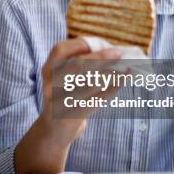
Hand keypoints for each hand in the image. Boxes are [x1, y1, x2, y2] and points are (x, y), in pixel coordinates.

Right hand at [14, 38, 122, 173]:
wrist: (54, 131)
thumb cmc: (65, 98)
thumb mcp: (63, 79)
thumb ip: (78, 66)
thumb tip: (110, 51)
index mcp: (47, 69)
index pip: (60, 50)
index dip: (80, 44)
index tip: (100, 42)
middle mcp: (50, 83)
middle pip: (76, 66)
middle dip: (100, 58)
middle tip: (119, 53)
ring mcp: (59, 100)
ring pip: (88, 84)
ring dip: (110, 74)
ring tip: (126, 68)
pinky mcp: (71, 115)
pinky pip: (95, 100)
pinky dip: (111, 90)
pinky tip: (122, 82)